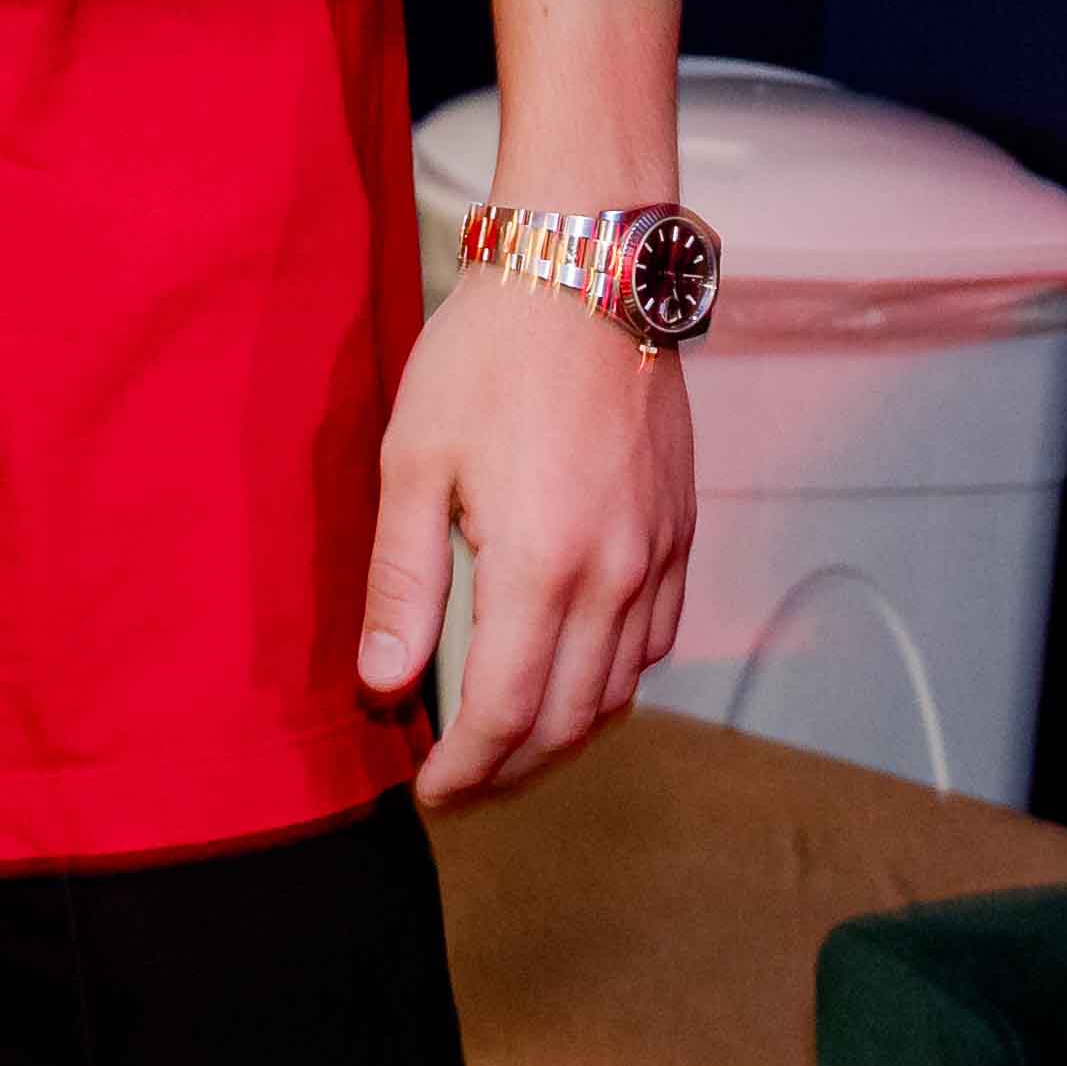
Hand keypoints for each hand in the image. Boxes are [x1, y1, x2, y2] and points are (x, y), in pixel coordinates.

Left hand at [357, 270, 697, 807]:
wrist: (584, 271)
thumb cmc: (488, 356)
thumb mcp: (414, 461)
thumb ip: (400, 581)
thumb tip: (385, 685)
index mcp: (542, 565)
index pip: (506, 715)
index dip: (466, 772)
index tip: (429, 794)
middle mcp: (615, 576)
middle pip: (568, 723)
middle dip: (511, 773)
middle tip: (461, 788)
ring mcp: (659, 556)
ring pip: (619, 691)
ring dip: (563, 737)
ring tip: (507, 747)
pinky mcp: (682, 531)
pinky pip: (655, 641)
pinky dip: (611, 682)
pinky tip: (569, 676)